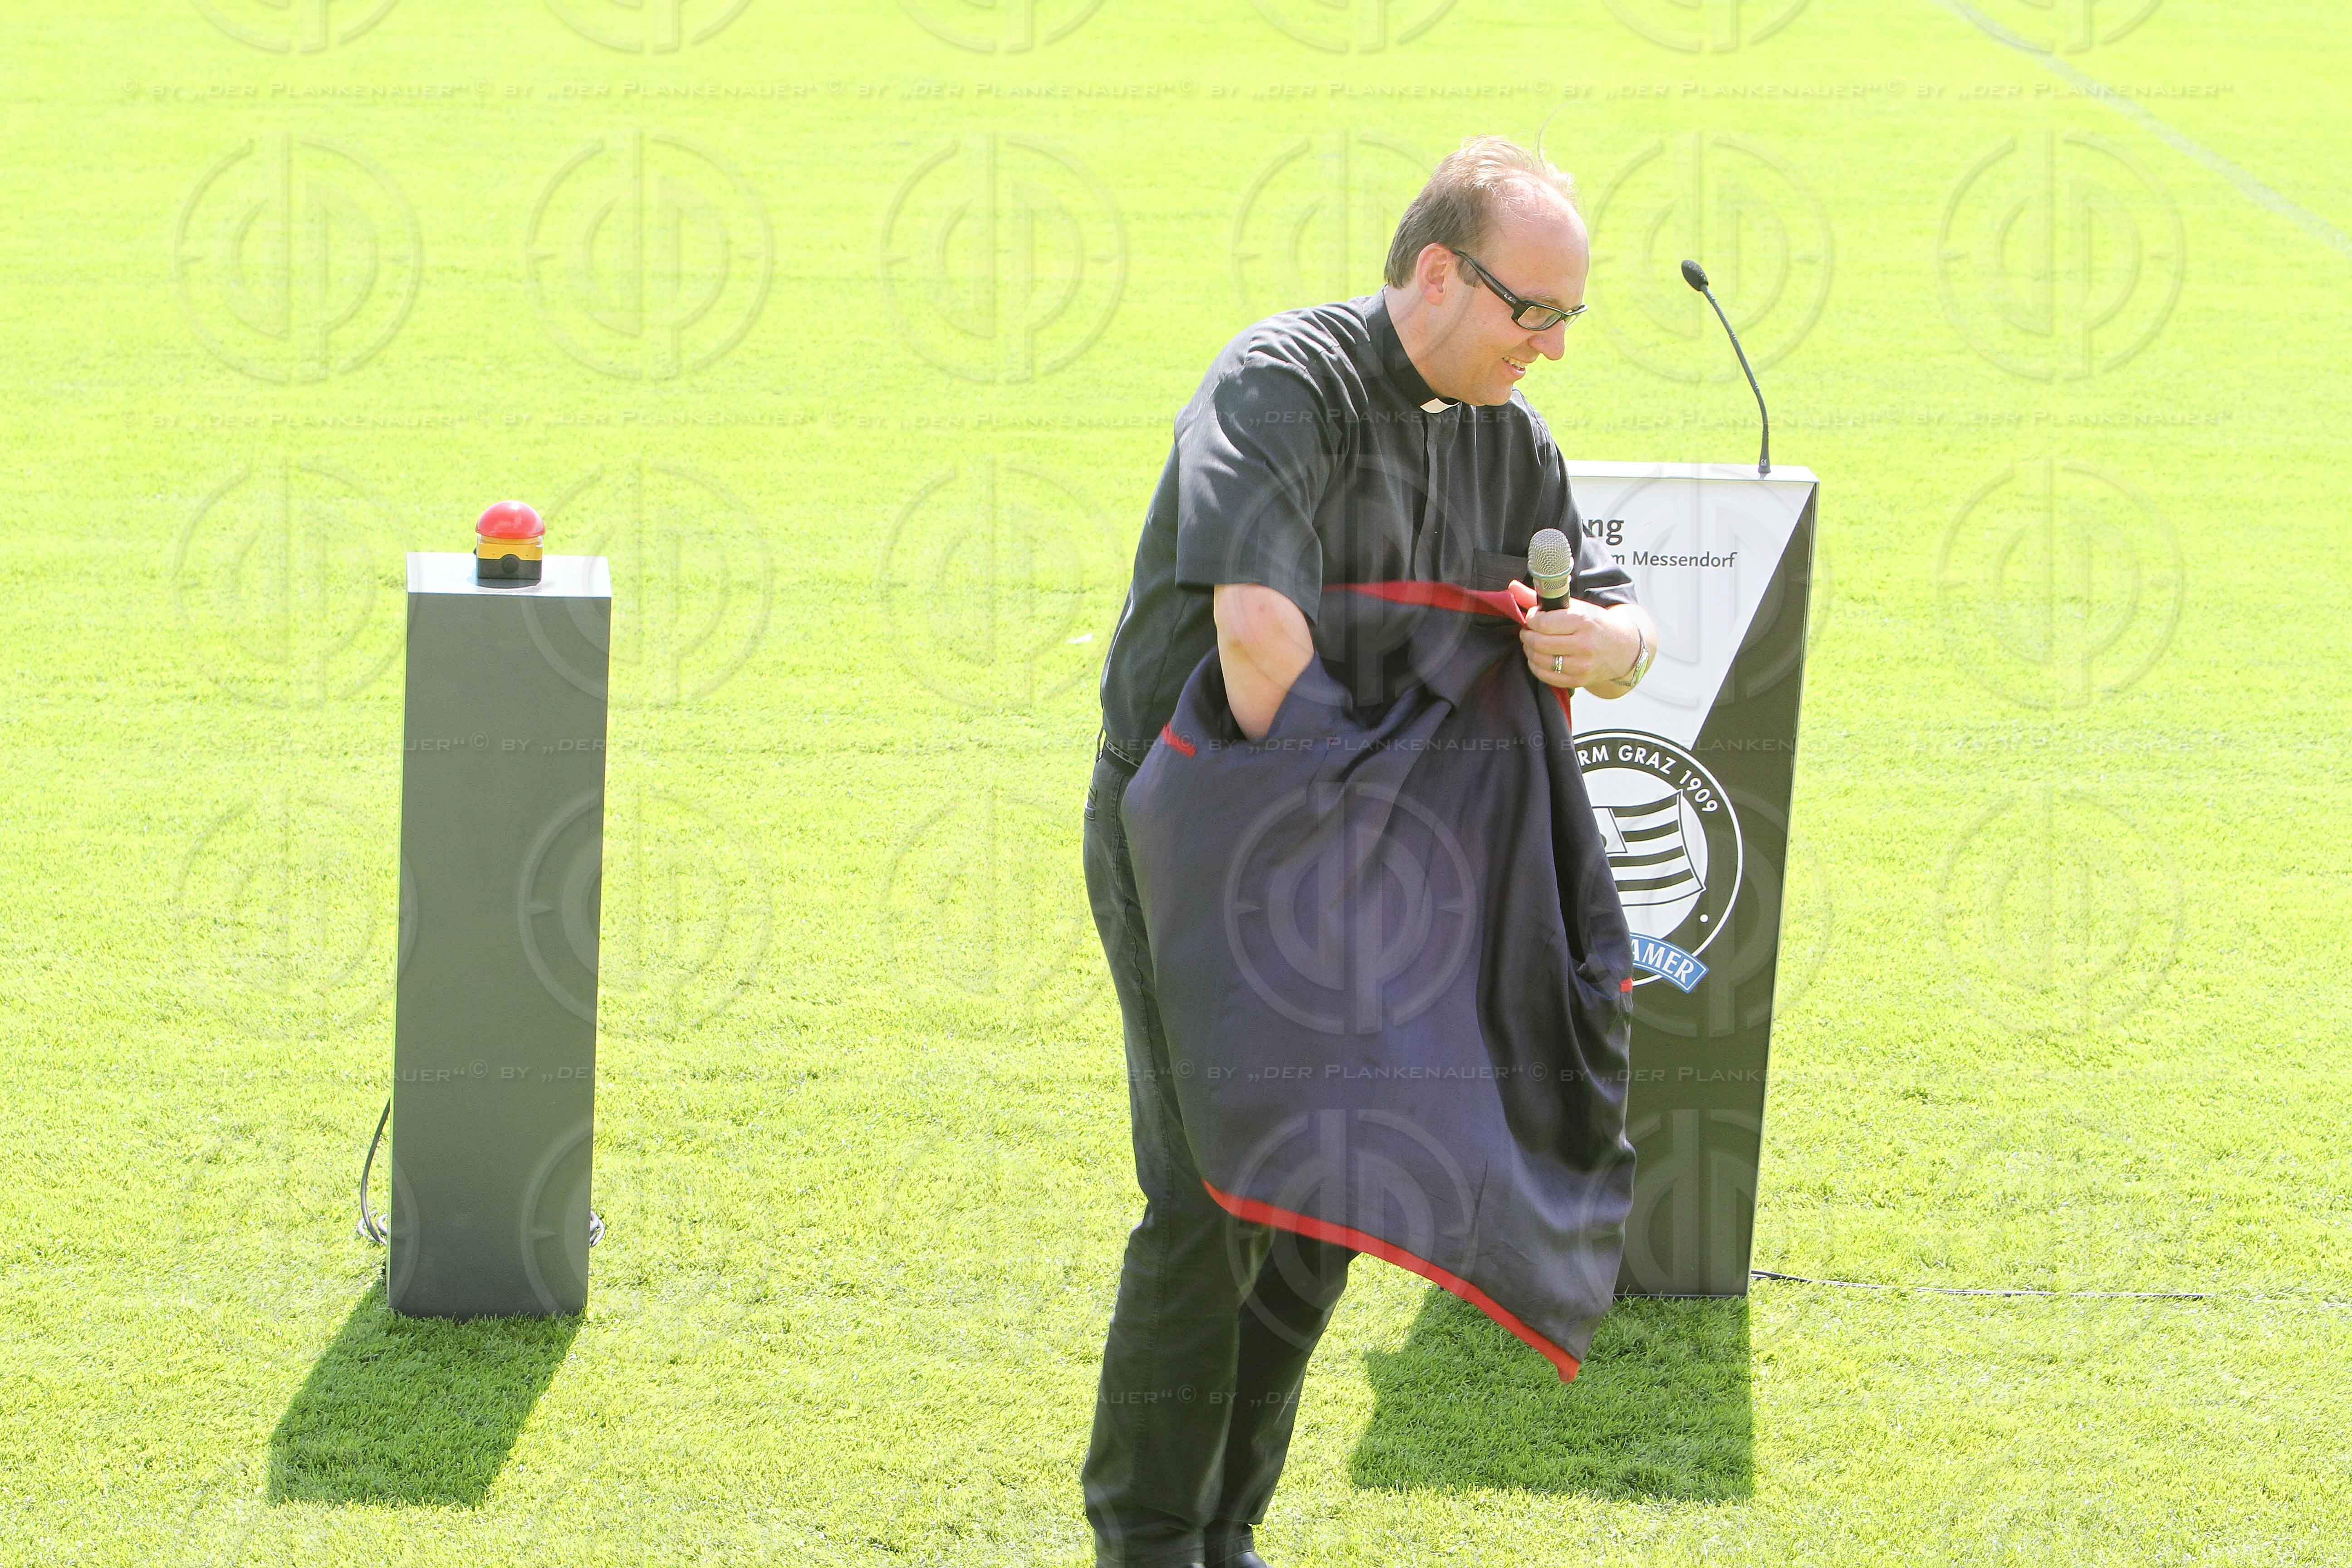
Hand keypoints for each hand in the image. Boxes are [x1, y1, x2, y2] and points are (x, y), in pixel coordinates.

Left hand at [1509, 579, 1627, 689]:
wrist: (1624, 647)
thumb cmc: (1596, 624)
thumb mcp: (1575, 606)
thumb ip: (1541, 598)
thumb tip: (1511, 587)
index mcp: (1582, 621)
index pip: (1543, 623)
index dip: (1531, 619)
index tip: (1533, 617)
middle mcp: (1583, 644)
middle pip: (1538, 642)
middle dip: (1527, 635)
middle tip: (1528, 631)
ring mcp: (1581, 665)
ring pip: (1539, 660)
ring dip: (1529, 650)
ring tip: (1533, 643)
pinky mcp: (1578, 680)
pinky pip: (1545, 676)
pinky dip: (1536, 666)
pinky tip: (1539, 657)